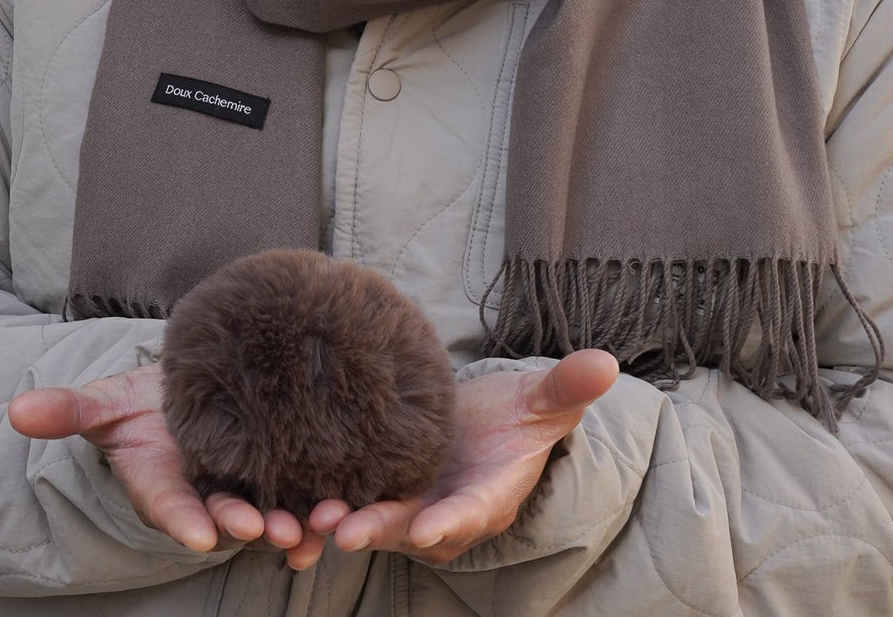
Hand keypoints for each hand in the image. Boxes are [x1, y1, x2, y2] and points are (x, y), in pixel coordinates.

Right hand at [7, 365, 325, 568]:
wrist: (186, 388)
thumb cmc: (144, 404)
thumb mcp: (105, 405)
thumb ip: (69, 411)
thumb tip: (18, 410)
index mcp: (165, 484)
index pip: (172, 508)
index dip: (186, 521)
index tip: (200, 535)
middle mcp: (207, 492)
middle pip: (229, 516)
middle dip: (251, 525)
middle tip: (274, 530)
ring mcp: (246, 484)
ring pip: (273, 511)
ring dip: (297, 522)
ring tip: (318, 523)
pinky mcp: (281, 468)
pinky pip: (303, 491)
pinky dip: (322, 503)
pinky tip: (349, 504)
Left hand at [309, 348, 618, 565]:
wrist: (480, 425)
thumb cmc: (514, 416)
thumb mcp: (541, 401)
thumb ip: (566, 387)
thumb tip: (606, 361)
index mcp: (488, 495)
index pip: (473, 512)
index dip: (454, 520)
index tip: (434, 528)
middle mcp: (446, 510)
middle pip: (412, 528)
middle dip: (381, 530)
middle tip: (346, 529)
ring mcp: (410, 504)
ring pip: (375, 522)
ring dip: (343, 524)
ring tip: (310, 519)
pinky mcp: (378, 490)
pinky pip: (349, 507)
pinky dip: (321, 514)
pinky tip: (287, 507)